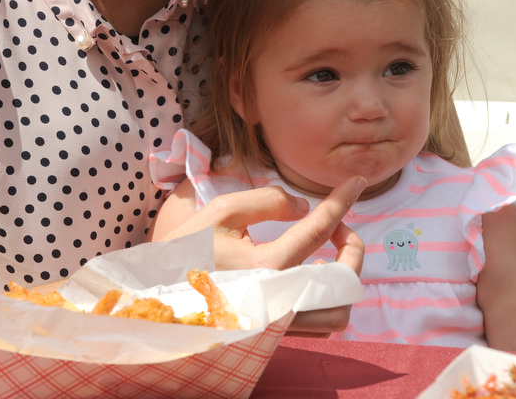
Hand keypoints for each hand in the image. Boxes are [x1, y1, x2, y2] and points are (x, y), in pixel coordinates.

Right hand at [159, 175, 365, 336]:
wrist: (158, 298)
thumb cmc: (186, 250)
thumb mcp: (222, 212)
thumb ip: (267, 201)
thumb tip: (304, 206)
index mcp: (268, 265)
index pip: (319, 227)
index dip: (342, 199)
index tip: (356, 182)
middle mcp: (281, 299)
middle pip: (345, 281)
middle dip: (353, 247)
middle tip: (340, 226)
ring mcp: (280, 322)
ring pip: (338, 312)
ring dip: (343, 279)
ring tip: (326, 253)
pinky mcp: (276, 333)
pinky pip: (319, 322)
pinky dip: (327, 297)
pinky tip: (310, 272)